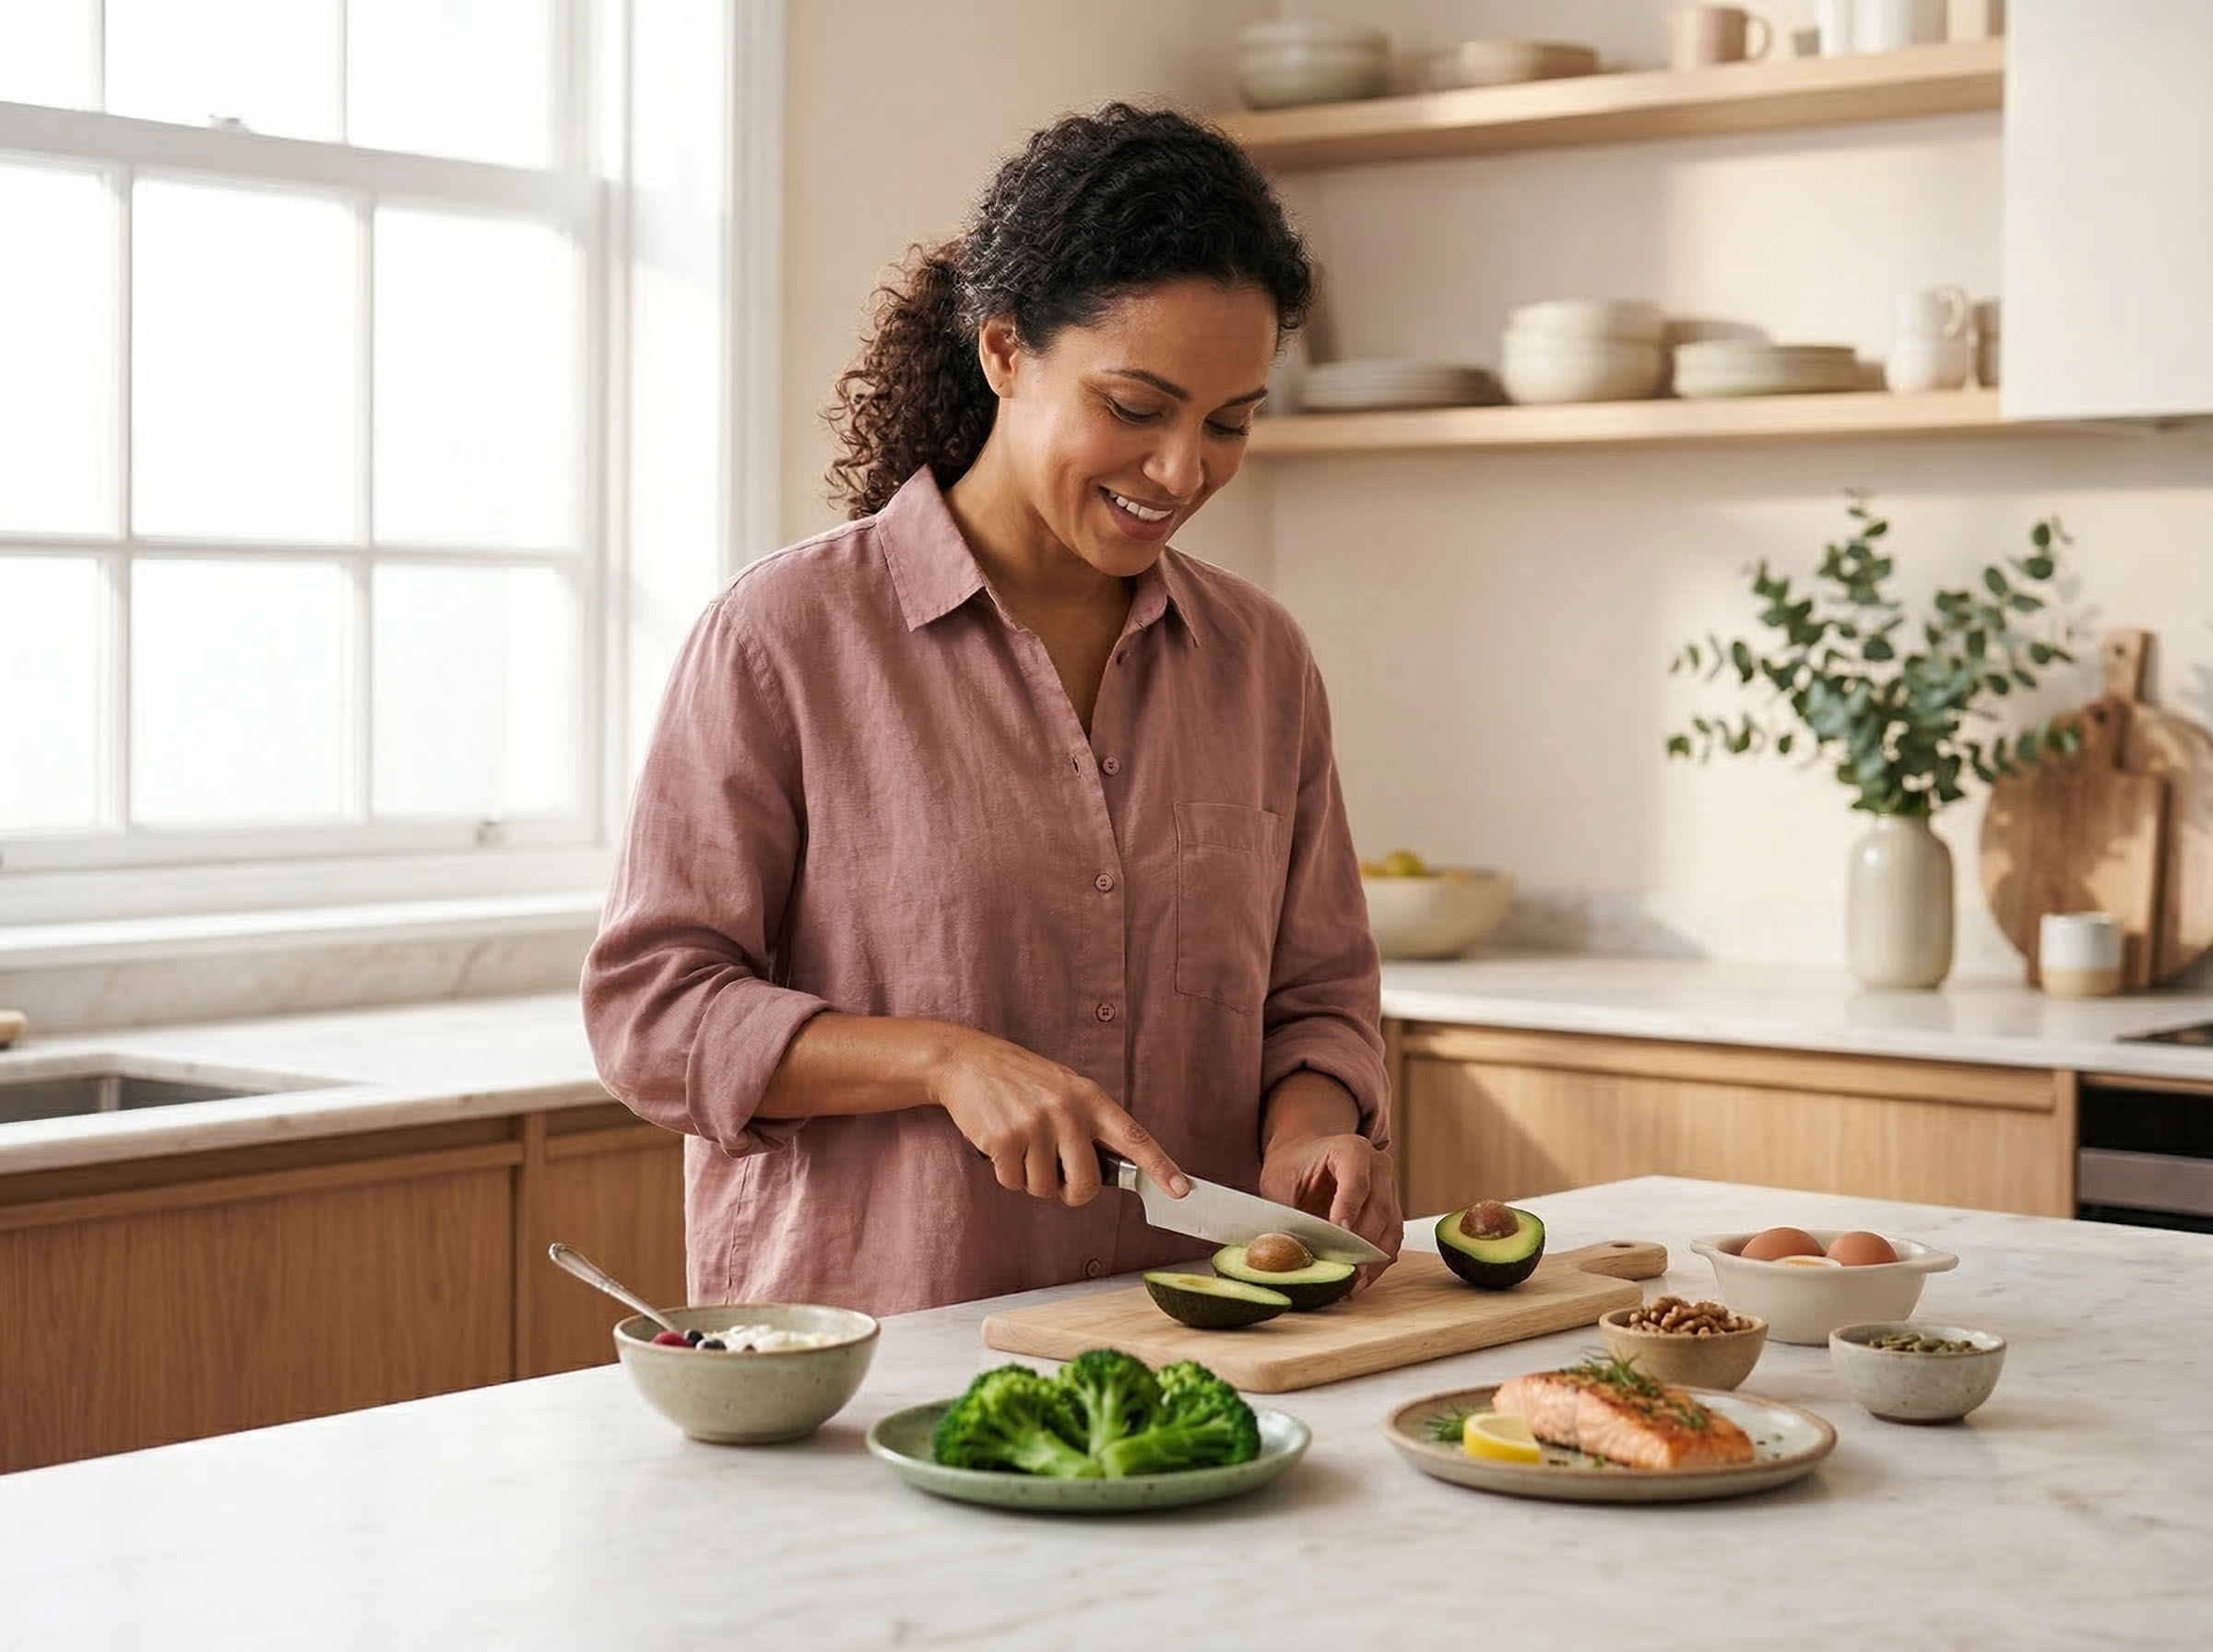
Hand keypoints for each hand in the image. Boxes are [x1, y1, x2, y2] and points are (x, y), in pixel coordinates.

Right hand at [929, 1027, 1187, 1207]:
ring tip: (1023, 1145)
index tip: (1182, 1190)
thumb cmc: (1021, 1081)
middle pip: (1087, 1183)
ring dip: (1032, 1179)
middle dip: (1073, 1193)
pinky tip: (1001, 1145)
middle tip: (1060, 1182)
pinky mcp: (1005, 1140)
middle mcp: (1067, 1111)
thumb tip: (1108, 1172)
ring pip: (1046, 1188)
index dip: (1161, 1167)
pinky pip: (1014, 1183)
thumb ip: (1088, 1124)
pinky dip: (1007, 1173)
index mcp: (1090, 1098)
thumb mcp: (1064, 1089)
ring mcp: (1036, 1125)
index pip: (1134, 1137)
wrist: (968, 1062)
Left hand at [1259, 1132, 1402, 1288]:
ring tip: (1352, 1283)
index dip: (1349, 1210)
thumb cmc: (1292, 1166)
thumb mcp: (1279, 1182)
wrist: (1305, 1156)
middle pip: (1378, 1210)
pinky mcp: (1391, 1212)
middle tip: (1345, 1270)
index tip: (1339, 1233)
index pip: (1356, 1182)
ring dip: (1373, 1260)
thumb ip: (1287, 1212)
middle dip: (1361, 1243)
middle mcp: (1378, 1167)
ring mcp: (1389, 1190)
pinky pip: (1391, 1241)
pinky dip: (1376, 1263)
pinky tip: (1358, 1280)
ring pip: (1390, 1229)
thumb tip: (1288, 1250)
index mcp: (1351, 1149)